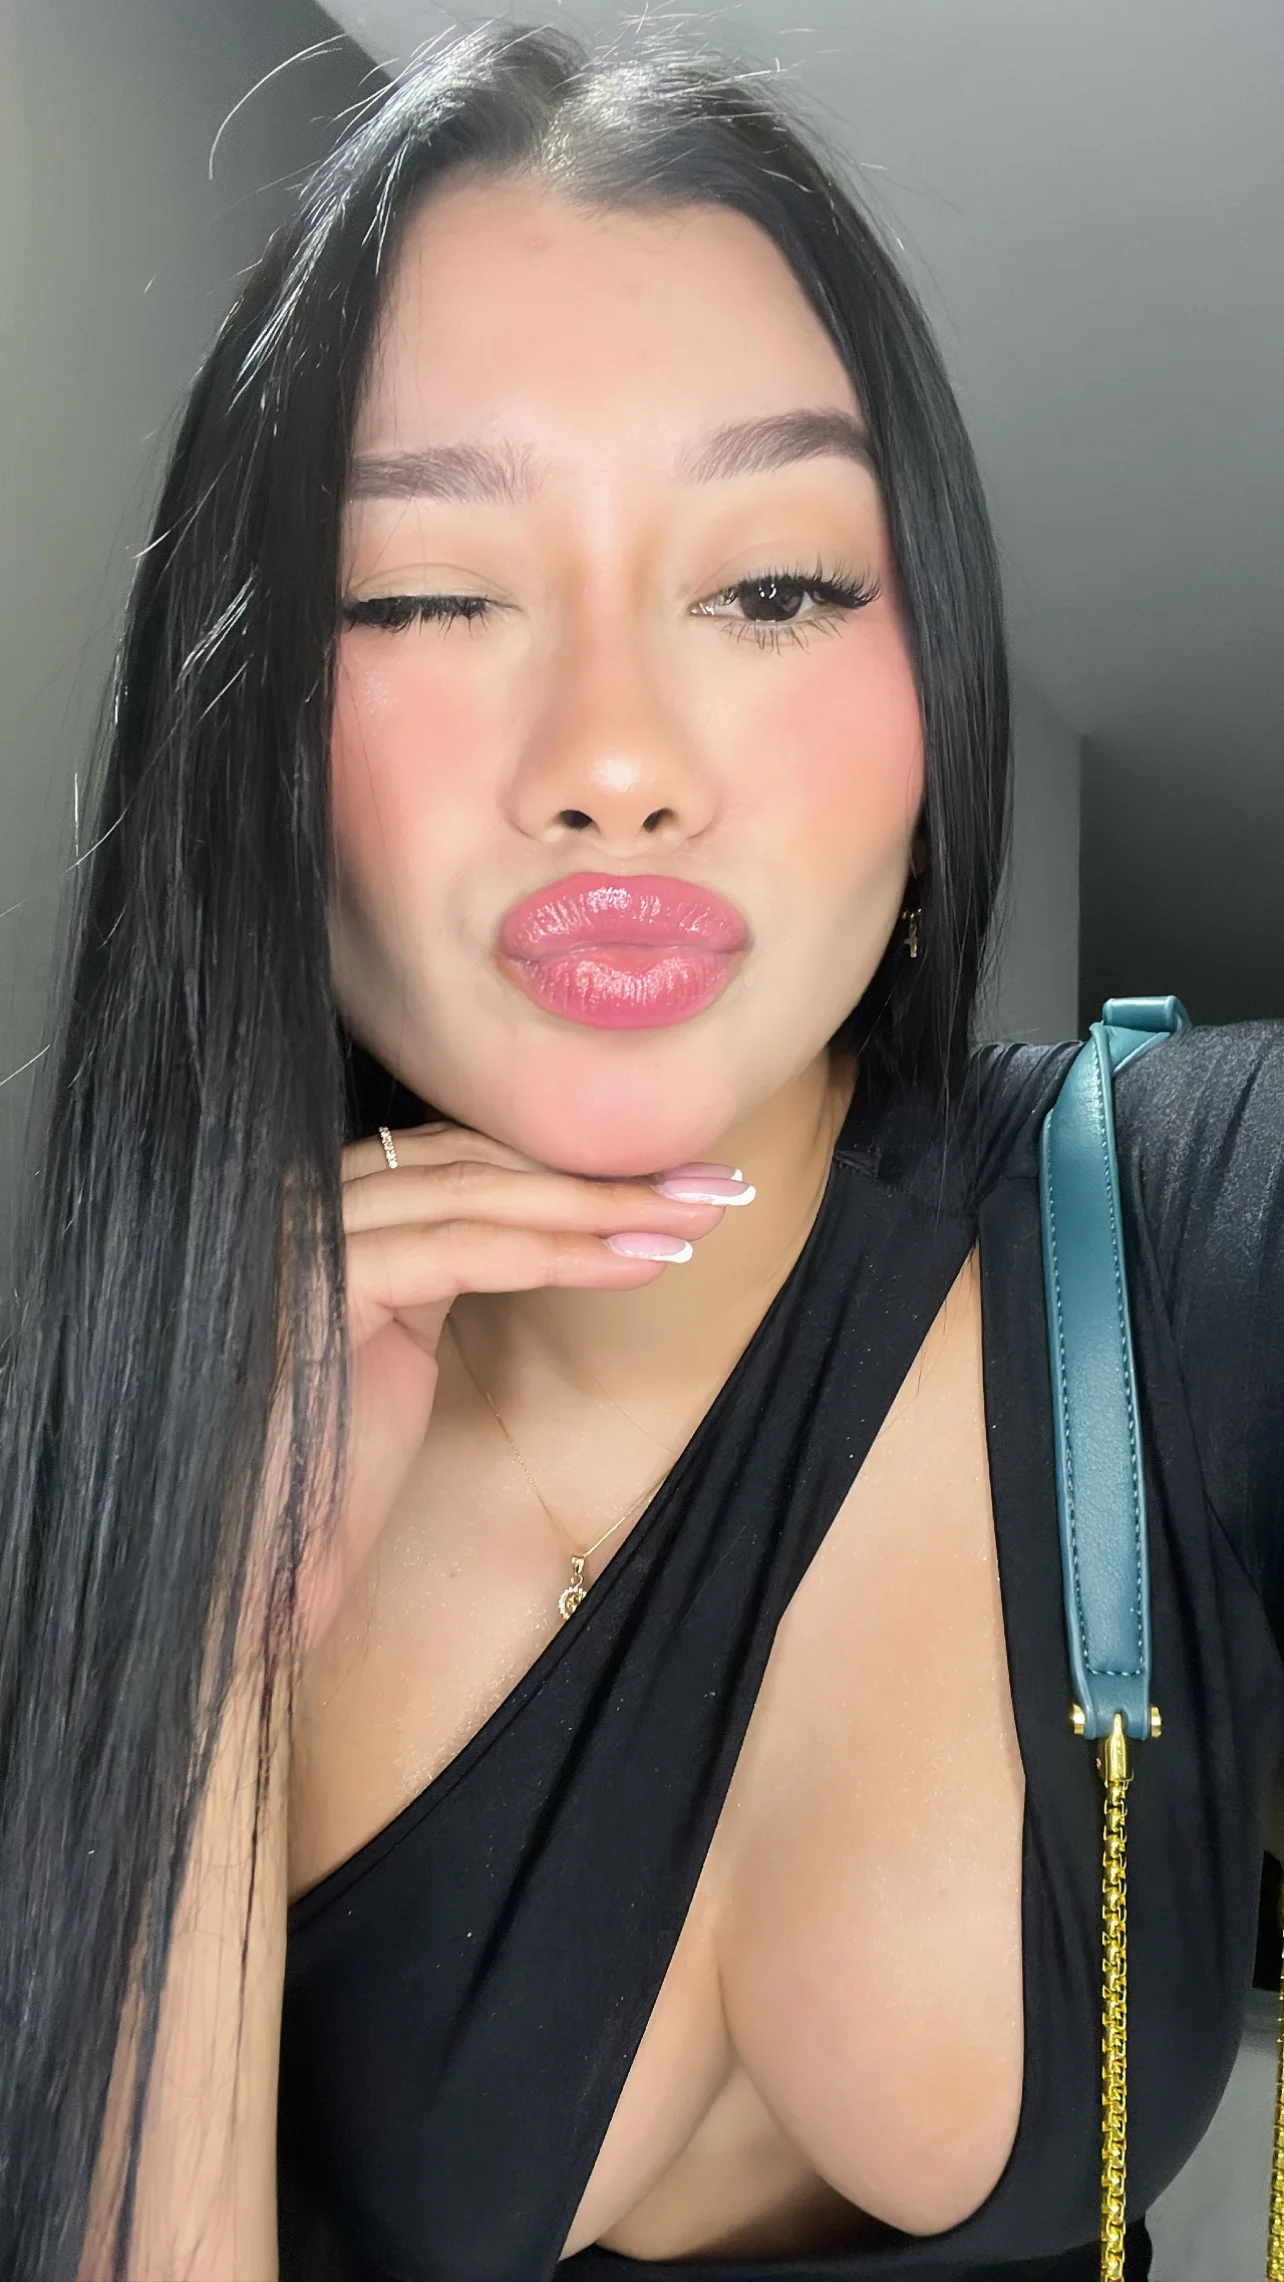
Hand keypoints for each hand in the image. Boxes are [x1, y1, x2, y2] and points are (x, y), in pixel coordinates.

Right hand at [295, 1123, 748, 1650]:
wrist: (253, 1569)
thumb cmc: (332, 1471)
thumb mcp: (403, 1345)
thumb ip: (447, 1267)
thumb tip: (552, 1223)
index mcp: (328, 1213)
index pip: (463, 1155)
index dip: (570, 1161)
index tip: (674, 1179)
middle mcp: (307, 1206)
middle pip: (475, 1159)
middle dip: (603, 1171)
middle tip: (716, 1187)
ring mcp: (305, 1239)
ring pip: (476, 1194)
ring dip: (600, 1205)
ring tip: (697, 1221)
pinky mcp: (319, 1287)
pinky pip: (461, 1251)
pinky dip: (559, 1252)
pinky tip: (639, 1260)